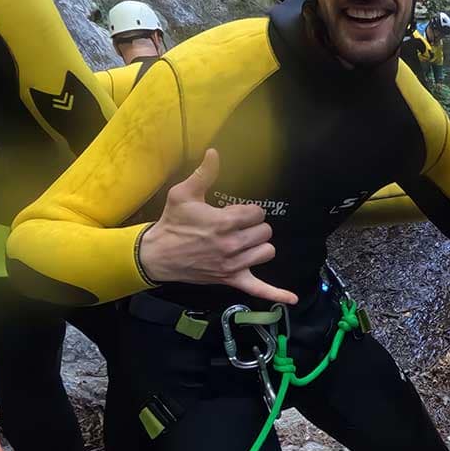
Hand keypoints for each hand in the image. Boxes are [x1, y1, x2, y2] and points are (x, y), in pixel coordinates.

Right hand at [138, 149, 297, 304]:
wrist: (158, 254)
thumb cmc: (172, 223)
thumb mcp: (183, 194)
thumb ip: (203, 173)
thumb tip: (214, 152)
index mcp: (224, 222)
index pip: (257, 213)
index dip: (249, 211)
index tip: (236, 213)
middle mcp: (232, 245)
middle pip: (265, 232)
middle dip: (255, 227)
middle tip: (238, 227)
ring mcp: (233, 264)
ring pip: (266, 252)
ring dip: (259, 246)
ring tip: (245, 242)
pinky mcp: (230, 279)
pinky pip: (258, 289)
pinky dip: (276, 293)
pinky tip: (292, 299)